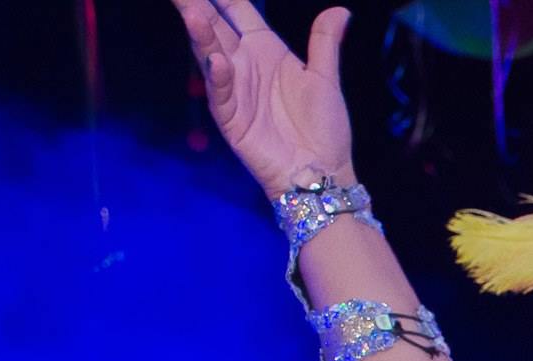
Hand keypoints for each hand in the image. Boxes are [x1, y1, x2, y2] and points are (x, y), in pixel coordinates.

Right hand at [169, 0, 355, 198]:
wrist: (322, 172)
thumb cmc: (324, 128)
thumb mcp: (326, 80)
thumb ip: (325, 43)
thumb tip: (340, 11)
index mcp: (266, 50)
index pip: (237, 11)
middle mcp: (244, 64)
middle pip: (215, 26)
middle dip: (196, 4)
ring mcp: (234, 89)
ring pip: (211, 54)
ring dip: (201, 34)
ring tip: (192, 11)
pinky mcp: (231, 118)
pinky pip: (222, 94)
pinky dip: (218, 77)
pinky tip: (218, 61)